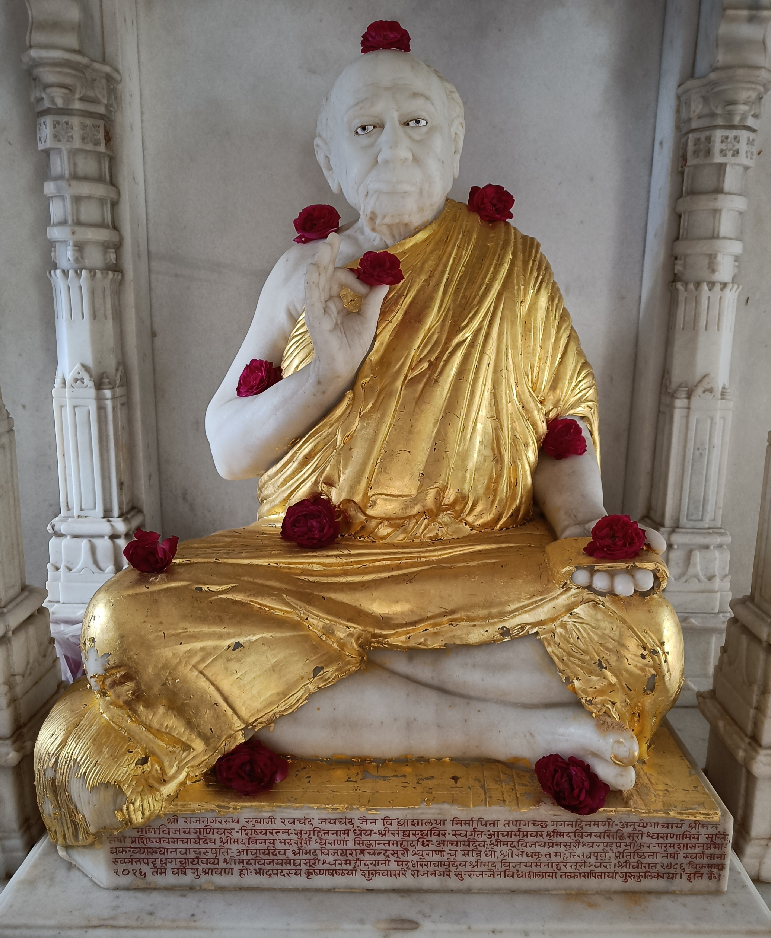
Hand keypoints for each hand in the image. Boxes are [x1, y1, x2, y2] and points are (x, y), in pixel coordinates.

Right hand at [304, 232, 388, 386]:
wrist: (344, 368)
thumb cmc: (352, 348)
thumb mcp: (368, 319)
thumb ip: (373, 299)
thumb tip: (385, 280)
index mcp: (333, 303)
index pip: (339, 280)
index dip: (355, 278)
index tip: (369, 287)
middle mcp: (323, 303)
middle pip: (324, 272)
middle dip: (329, 254)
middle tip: (333, 235)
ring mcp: (317, 308)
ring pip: (316, 278)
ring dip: (322, 259)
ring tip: (327, 243)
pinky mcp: (314, 316)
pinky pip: (312, 293)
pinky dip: (314, 278)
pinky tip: (317, 265)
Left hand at [562, 517, 665, 596]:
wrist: (590, 525)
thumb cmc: (618, 532)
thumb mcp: (635, 531)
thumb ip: (650, 537)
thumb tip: (659, 546)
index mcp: (635, 570)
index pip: (643, 580)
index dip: (643, 581)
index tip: (641, 578)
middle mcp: (619, 577)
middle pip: (623, 586)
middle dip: (623, 586)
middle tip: (620, 584)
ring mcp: (600, 576)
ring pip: (602, 584)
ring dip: (602, 583)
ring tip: (599, 578)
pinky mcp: (582, 573)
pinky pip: (582, 578)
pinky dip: (581, 577)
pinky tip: (579, 574)